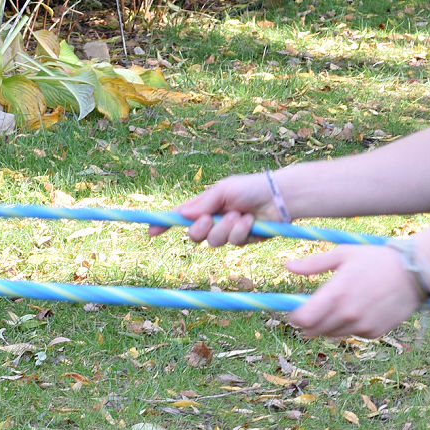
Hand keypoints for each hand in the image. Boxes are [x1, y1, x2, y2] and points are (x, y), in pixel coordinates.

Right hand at [153, 172, 277, 246]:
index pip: (180, 216)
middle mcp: (214, 219)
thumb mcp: (224, 190)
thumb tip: (180, 214)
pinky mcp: (243, 240)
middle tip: (211, 219)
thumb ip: (203, 203)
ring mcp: (228, 231)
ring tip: (241, 215)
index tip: (151, 232)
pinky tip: (252, 221)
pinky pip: (234, 243)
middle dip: (201, 229)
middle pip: (194, 235)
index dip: (165, 225)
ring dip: (227, 228)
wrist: (279, 196)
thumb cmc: (250, 187)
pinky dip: (242, 231)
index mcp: (206, 205)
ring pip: (214, 242)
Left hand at [286, 244, 421, 339]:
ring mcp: (361, 325)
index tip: (297, 310)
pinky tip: (361, 309)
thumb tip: (287, 266)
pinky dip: (350, 326)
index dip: (295, 316)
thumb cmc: (377, 259)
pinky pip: (352, 334)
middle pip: (313, 331)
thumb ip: (313, 264)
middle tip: (315, 309)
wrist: (414, 272)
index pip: (303, 319)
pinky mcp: (374, 332)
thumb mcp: (344, 254)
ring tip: (341, 305)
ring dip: (328, 325)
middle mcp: (347, 314)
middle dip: (309, 322)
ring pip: (331, 334)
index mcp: (336, 293)